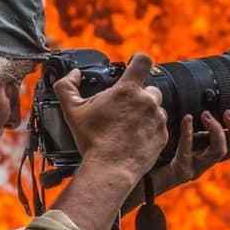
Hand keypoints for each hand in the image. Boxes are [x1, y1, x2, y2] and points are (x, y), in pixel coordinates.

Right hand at [52, 52, 167, 181]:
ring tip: (128, 127)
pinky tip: (135, 139)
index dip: (139, 60)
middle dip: (139, 96)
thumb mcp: (72, 110)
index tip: (134, 65)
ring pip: (156, 108)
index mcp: (128, 90)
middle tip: (124, 110)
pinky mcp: (163, 135)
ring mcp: (157, 118)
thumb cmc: (92, 140)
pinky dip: (150, 130)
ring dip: (146, 113)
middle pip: (149, 88)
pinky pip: (159, 126)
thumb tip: (74, 74)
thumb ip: (67, 86)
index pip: (143, 60)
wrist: (109, 170)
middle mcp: (147, 100)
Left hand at [162, 109, 229, 187]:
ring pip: (217, 152)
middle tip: (227, 112)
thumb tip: (203, 104)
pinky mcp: (181, 170)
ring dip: (217, 130)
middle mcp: (205, 163)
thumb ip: (194, 127)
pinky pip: (188, 150)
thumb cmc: (161, 154)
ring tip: (206, 115)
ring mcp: (194, 168)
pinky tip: (187, 119)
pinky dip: (188, 133)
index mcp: (208, 154)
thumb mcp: (181, 138)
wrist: (143, 177)